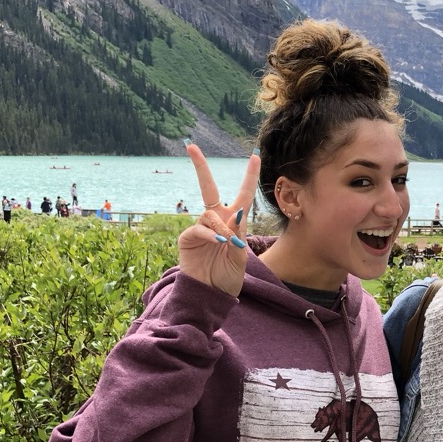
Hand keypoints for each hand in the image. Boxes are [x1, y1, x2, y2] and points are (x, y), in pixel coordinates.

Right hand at [179, 144, 259, 295]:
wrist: (212, 295)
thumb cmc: (228, 277)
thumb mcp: (241, 258)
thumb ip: (238, 237)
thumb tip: (233, 216)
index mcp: (233, 221)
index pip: (242, 194)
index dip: (249, 175)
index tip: (255, 156)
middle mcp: (216, 220)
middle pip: (208, 187)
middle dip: (200, 166)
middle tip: (190, 146)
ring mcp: (200, 228)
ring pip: (209, 213)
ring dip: (220, 225)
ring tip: (226, 243)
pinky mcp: (187, 238)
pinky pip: (198, 228)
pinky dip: (209, 234)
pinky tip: (217, 241)